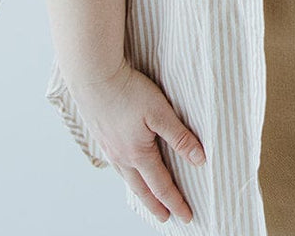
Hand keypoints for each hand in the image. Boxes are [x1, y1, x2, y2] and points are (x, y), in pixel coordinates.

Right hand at [67, 56, 205, 223]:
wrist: (94, 77)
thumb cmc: (128, 91)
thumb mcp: (161, 112)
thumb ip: (180, 136)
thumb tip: (199, 159)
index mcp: (138, 154)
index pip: (162, 185)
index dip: (176, 201)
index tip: (187, 215)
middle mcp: (121, 157)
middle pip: (142, 189)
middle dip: (156, 205)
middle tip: (167, 218)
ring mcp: (109, 148)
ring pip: (127, 178)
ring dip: (141, 192)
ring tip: (148, 198)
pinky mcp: (102, 137)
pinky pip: (117, 165)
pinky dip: (127, 175)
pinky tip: (128, 169)